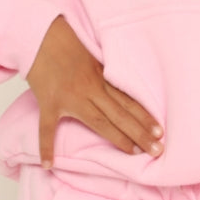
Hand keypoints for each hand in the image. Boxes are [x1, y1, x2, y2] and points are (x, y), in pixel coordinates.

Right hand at [26, 15, 164, 168]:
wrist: (38, 34)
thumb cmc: (66, 42)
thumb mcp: (92, 55)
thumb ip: (105, 75)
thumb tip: (122, 91)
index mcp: (101, 78)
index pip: (128, 101)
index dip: (145, 118)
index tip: (160, 132)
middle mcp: (89, 89)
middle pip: (120, 115)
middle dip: (140, 133)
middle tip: (157, 150)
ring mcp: (70, 98)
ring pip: (98, 122)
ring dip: (117, 139)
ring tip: (134, 153)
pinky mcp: (49, 103)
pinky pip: (47, 128)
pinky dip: (46, 147)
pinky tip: (49, 164)